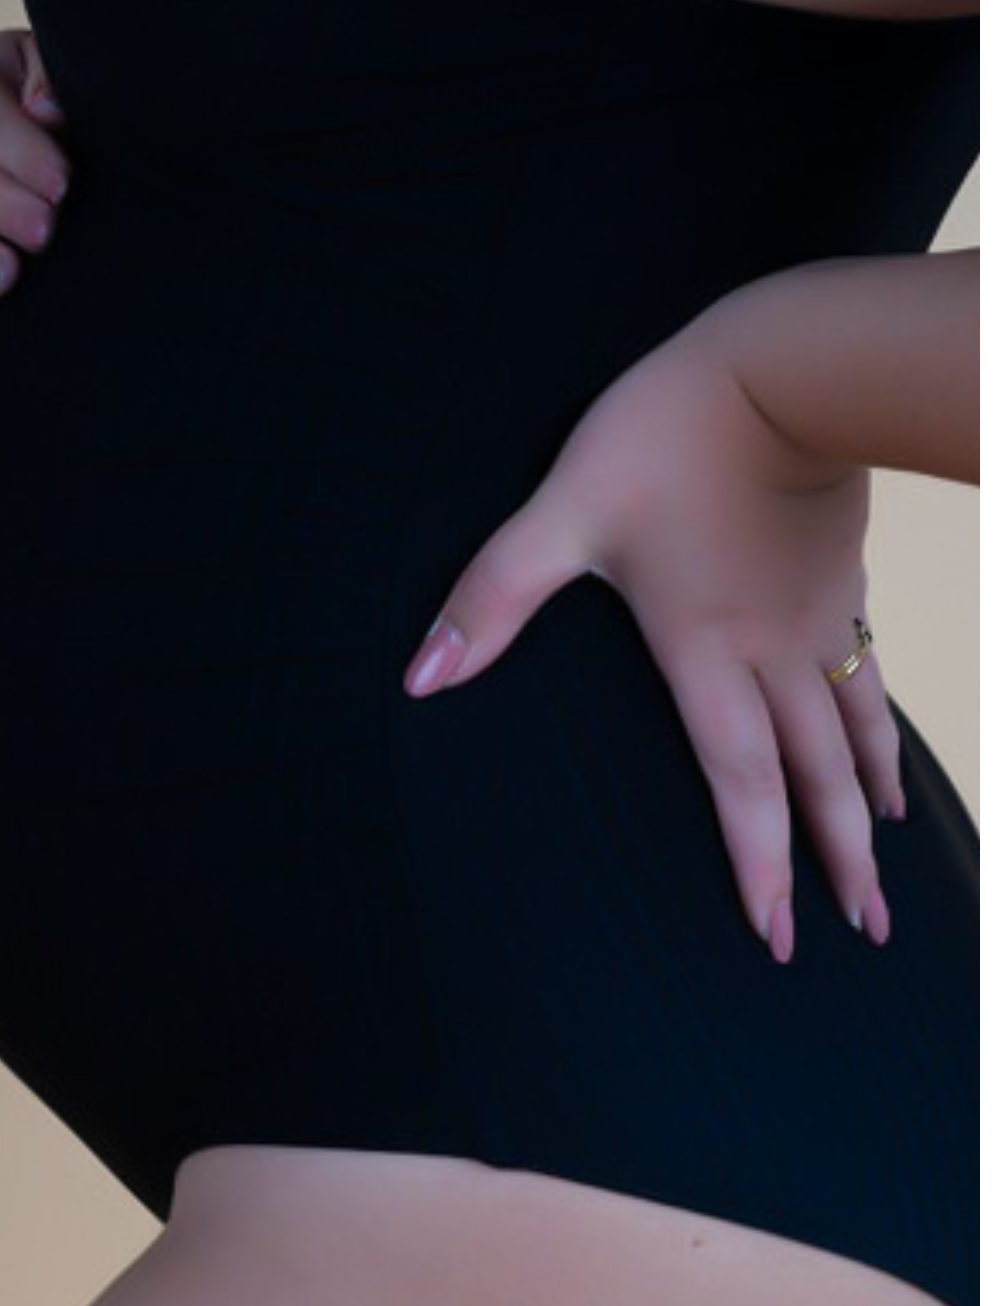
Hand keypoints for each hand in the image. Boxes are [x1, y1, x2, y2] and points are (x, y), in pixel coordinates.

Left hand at [401, 303, 902, 963]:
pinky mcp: (839, 576)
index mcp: (703, 651)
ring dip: (868, 804)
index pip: (737, 783)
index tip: (777, 935)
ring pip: (853, 733)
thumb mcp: (561, 513)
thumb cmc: (662, 438)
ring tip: (884, 863)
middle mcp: (771, 652)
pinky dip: (879, 725)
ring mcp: (815, 617)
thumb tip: (419, 677)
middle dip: (831, 863)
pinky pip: (867, 672)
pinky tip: (885, 750)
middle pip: (812, 777)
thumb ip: (493, 597)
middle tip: (862, 933)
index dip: (757, 864)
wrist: (779, 370)